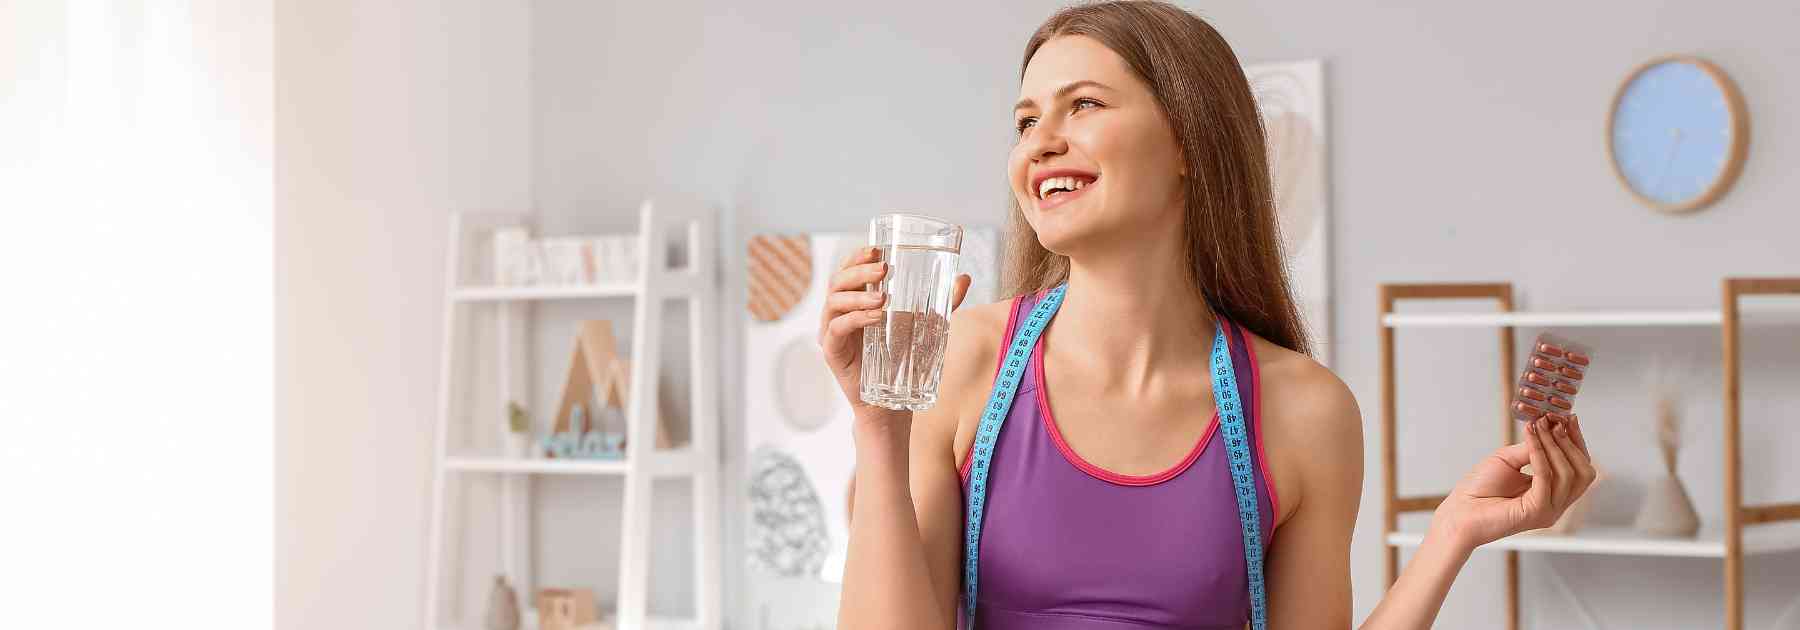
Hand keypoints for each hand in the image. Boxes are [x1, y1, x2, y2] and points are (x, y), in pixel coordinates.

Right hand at [817, 246, 971, 416]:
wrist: (889, 401)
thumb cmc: (902, 358)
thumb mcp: (925, 325)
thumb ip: (942, 302)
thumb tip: (964, 277)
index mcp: (856, 300)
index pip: (849, 270)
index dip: (858, 257)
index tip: (876, 249)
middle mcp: (839, 311)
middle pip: (838, 281)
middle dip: (859, 271)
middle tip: (884, 269)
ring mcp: (832, 331)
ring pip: (835, 301)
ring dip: (859, 295)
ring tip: (883, 298)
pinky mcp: (831, 351)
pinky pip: (837, 328)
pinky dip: (855, 319)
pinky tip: (876, 318)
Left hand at [1430, 415, 1596, 549]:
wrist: (1459, 512)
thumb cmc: (1479, 489)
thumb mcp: (1509, 460)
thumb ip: (1531, 449)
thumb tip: (1549, 428)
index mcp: (1554, 493)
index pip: (1579, 466)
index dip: (1576, 441)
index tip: (1569, 417)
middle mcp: (1557, 504)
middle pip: (1582, 471)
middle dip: (1570, 442)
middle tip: (1555, 421)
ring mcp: (1550, 510)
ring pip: (1568, 474)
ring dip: (1554, 445)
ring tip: (1539, 426)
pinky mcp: (1537, 511)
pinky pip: (1546, 478)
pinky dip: (1540, 454)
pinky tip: (1531, 438)